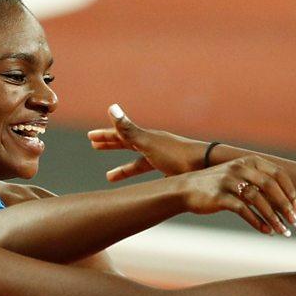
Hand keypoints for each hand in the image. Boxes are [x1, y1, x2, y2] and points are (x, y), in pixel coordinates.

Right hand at [87, 104, 208, 181]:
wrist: (205, 166)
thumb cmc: (176, 155)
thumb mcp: (147, 142)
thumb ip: (128, 129)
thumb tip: (111, 107)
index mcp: (147, 138)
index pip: (121, 134)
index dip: (105, 136)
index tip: (90, 138)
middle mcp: (155, 146)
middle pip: (128, 145)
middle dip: (111, 145)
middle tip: (95, 146)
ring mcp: (164, 160)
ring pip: (139, 164)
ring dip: (124, 169)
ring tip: (109, 178)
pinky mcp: (173, 174)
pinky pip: (153, 176)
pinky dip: (144, 180)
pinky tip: (141, 188)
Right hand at [176, 156, 295, 235]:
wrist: (187, 189)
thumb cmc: (222, 187)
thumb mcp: (245, 181)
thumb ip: (269, 188)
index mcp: (250, 161)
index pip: (279, 174)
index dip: (291, 192)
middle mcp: (241, 167)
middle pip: (271, 186)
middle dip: (286, 207)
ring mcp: (229, 181)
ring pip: (258, 200)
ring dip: (274, 218)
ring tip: (283, 232)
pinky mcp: (220, 196)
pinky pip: (243, 210)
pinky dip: (257, 222)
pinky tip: (266, 232)